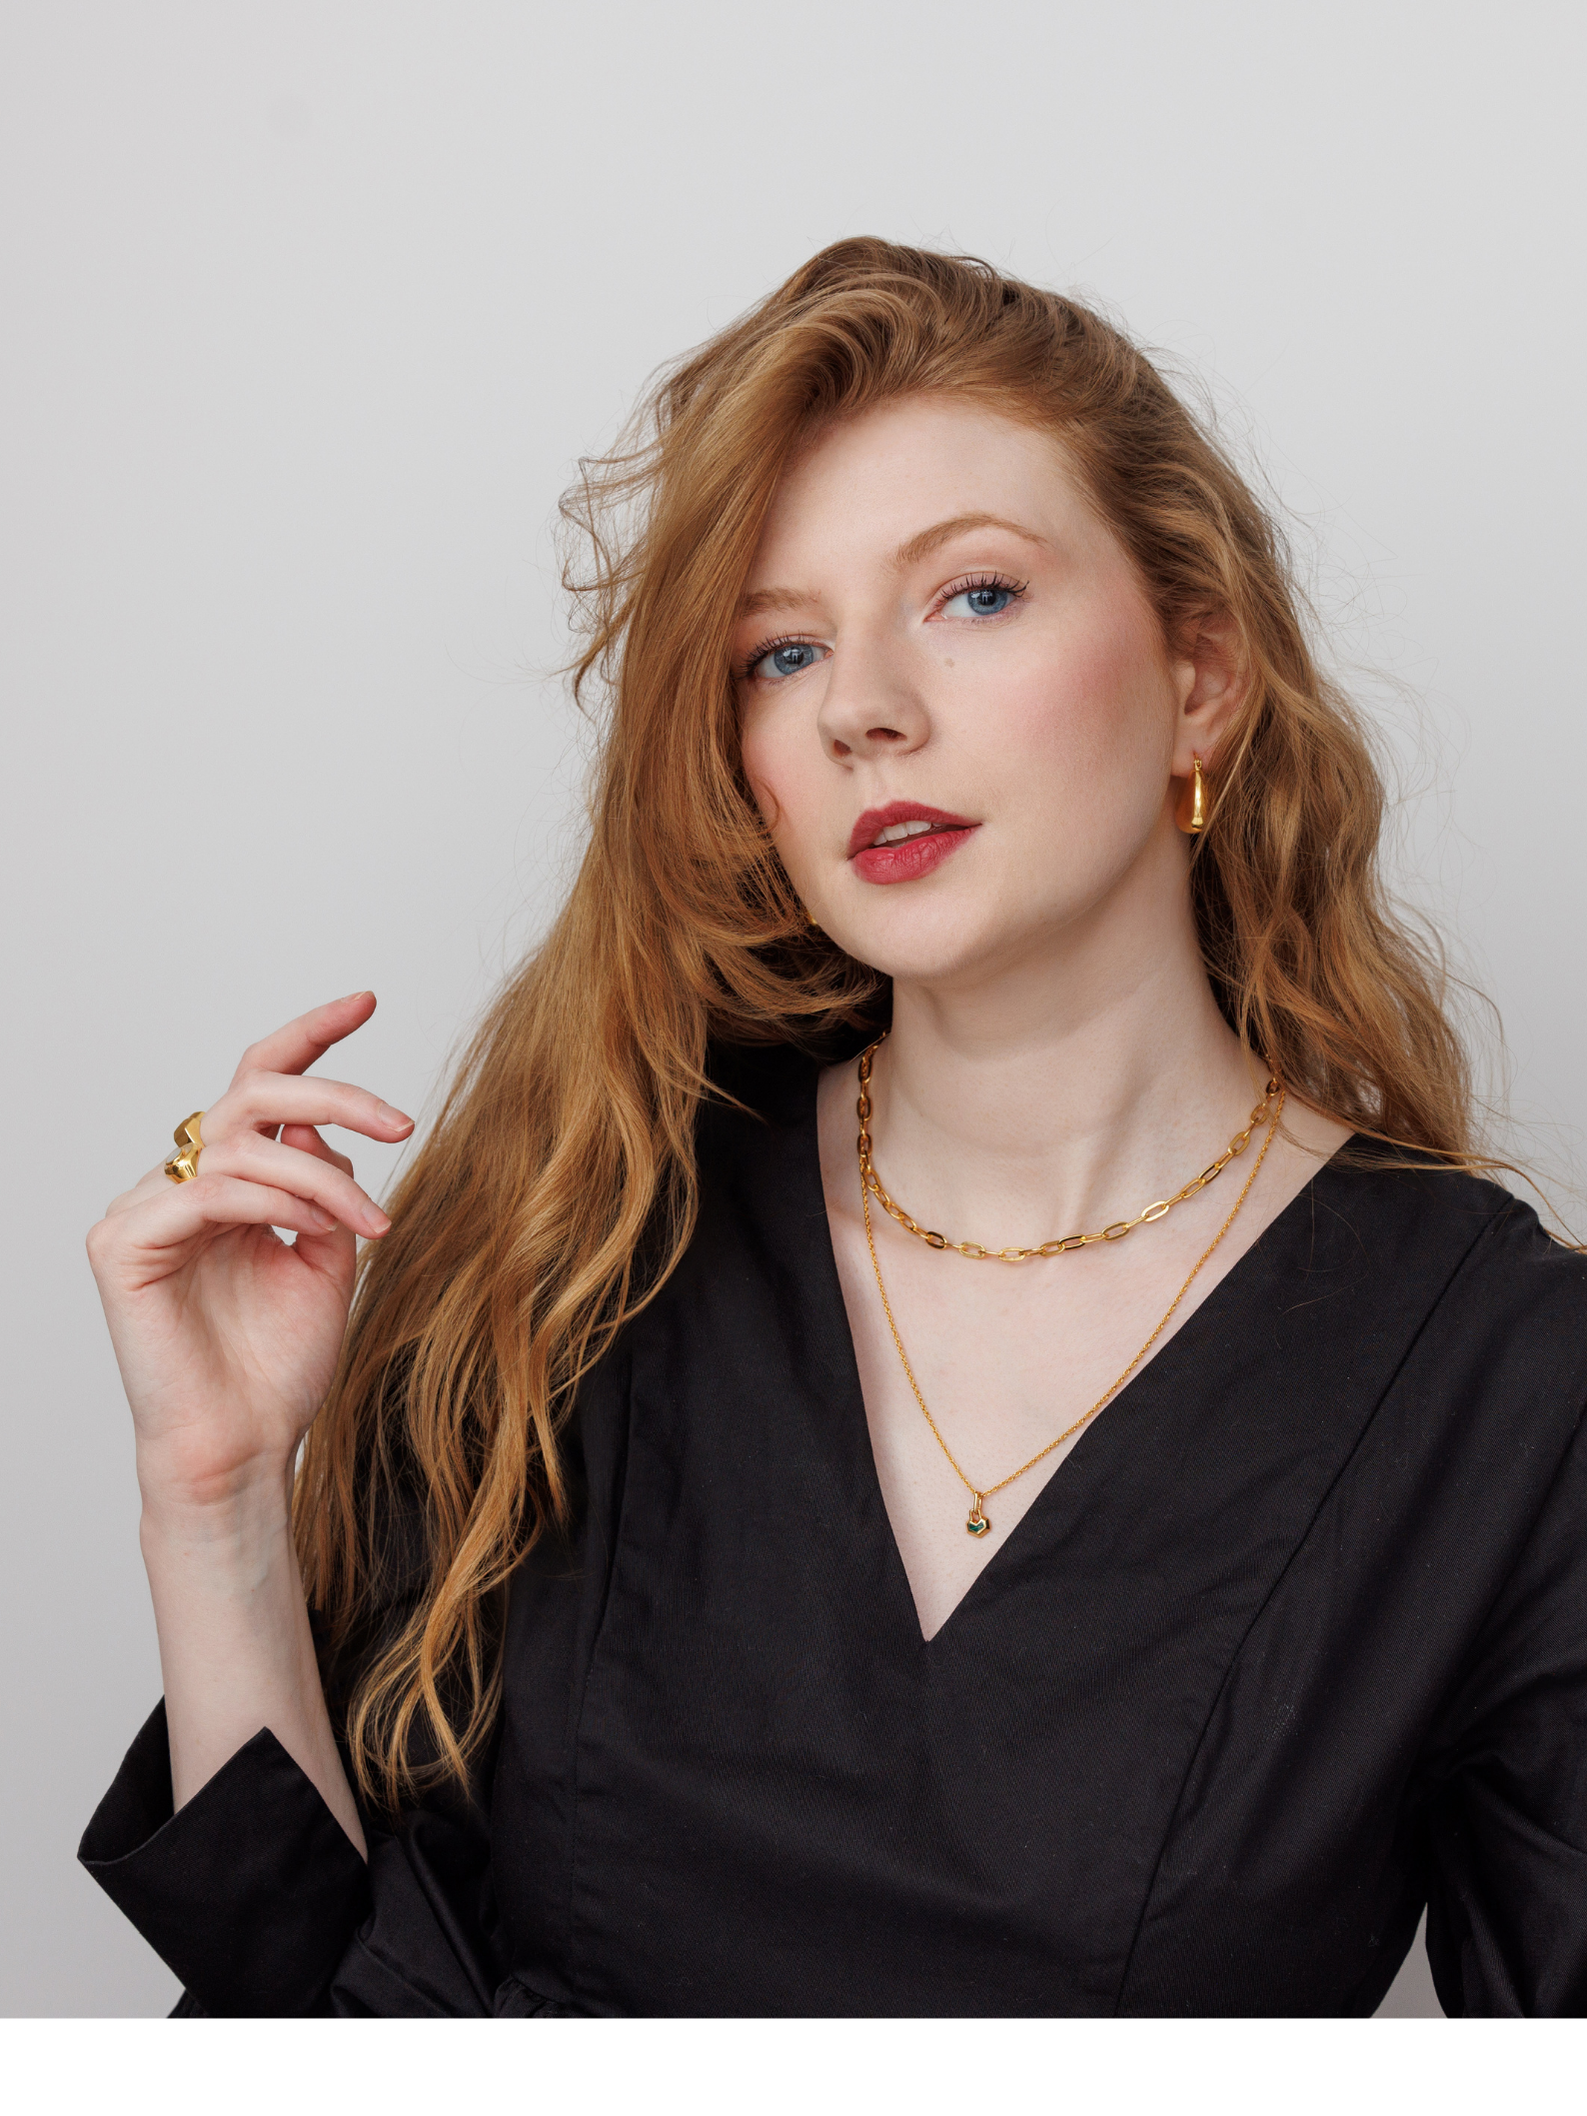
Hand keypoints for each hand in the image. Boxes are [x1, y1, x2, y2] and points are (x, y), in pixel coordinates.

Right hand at [87, 992, 413, 1515]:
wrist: (245, 1444)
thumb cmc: (280, 1364)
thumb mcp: (327, 1255)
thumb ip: (326, 1185)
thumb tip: (326, 1128)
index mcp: (229, 1180)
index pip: (262, 1085)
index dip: (312, 1036)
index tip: (369, 1000)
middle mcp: (181, 1182)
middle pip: (254, 1094)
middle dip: (337, 1094)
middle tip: (403, 1119)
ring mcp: (145, 1208)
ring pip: (246, 1147)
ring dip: (325, 1179)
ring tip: (371, 1224)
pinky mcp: (123, 1242)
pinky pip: (208, 1189)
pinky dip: (273, 1203)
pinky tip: (310, 1235)